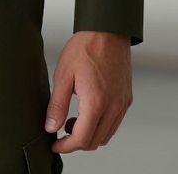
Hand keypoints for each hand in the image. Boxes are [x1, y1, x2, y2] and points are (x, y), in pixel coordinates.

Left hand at [44, 30, 132, 153]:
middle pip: (95, 141)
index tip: (55, 144)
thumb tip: (51, 126)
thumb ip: (57, 104)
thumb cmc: (86, 47)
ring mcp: (122, 104)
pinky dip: (101, 125)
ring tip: (72, 121)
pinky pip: (115, 123)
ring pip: (106, 135)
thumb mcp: (63, 74)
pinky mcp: (126, 98)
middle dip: (76, 143)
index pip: (81, 139)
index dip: (66, 146)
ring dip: (89, 135)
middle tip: (61, 133)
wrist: (107, 30)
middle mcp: (113, 107)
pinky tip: (88, 112)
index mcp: (96, 103)